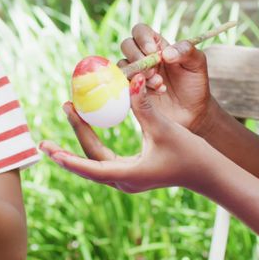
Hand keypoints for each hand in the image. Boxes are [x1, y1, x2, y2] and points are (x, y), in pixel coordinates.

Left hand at [39, 74, 220, 193]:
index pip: (89, 167)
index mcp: (127, 175)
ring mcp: (127, 177)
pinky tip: (88, 124)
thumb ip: (144, 105)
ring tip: (70, 111)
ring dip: (80, 138)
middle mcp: (123, 179)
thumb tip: (130, 80)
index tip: (48, 149)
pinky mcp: (133, 171)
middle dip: (68, 141)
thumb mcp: (165, 128)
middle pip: (88, 160)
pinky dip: (94, 141)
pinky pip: (104, 157)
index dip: (67, 158)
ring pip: (95, 158)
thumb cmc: (191, 153)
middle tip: (56, 119)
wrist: (210, 173)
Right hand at [120, 24, 213, 133]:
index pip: (140, 31)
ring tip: (160, 84)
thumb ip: (186, 51)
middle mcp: (143, 57)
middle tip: (154, 71)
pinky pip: (123, 84)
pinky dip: (136, 87)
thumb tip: (166, 53)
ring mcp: (136, 74)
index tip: (152, 51)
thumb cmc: (194, 83)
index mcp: (157, 45)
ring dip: (139, 74)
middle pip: (127, 45)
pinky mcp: (132, 90)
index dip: (142, 38)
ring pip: (124, 65)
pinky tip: (155, 93)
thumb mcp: (197, 63)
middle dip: (137, 57)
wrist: (192, 110)